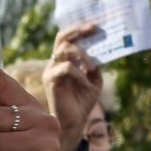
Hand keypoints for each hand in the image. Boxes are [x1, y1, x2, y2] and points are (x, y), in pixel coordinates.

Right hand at [43, 23, 102, 150]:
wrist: (73, 124)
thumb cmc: (82, 103)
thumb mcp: (94, 81)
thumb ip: (95, 66)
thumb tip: (100, 52)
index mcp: (64, 61)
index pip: (68, 38)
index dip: (80, 30)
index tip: (96, 26)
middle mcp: (55, 63)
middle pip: (62, 37)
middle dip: (78, 30)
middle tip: (93, 28)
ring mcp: (51, 71)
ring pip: (64, 50)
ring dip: (82, 55)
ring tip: (92, 67)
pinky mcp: (51, 80)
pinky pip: (66, 68)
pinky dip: (79, 72)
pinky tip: (86, 80)